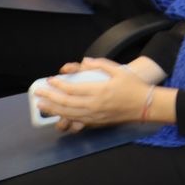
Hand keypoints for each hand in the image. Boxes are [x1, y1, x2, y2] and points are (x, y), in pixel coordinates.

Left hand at [33, 58, 151, 130]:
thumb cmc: (133, 86)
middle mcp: (94, 105)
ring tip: (42, 106)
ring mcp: (94, 116)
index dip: (58, 85)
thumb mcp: (119, 71)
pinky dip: (65, 119)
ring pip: (68, 114)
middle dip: (49, 98)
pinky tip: (58, 116)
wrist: (145, 105)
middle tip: (38, 93)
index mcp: (99, 91)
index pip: (72, 89)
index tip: (50, 80)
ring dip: (53, 110)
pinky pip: (76, 122)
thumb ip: (100, 64)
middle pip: (65, 103)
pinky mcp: (96, 123)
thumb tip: (84, 61)